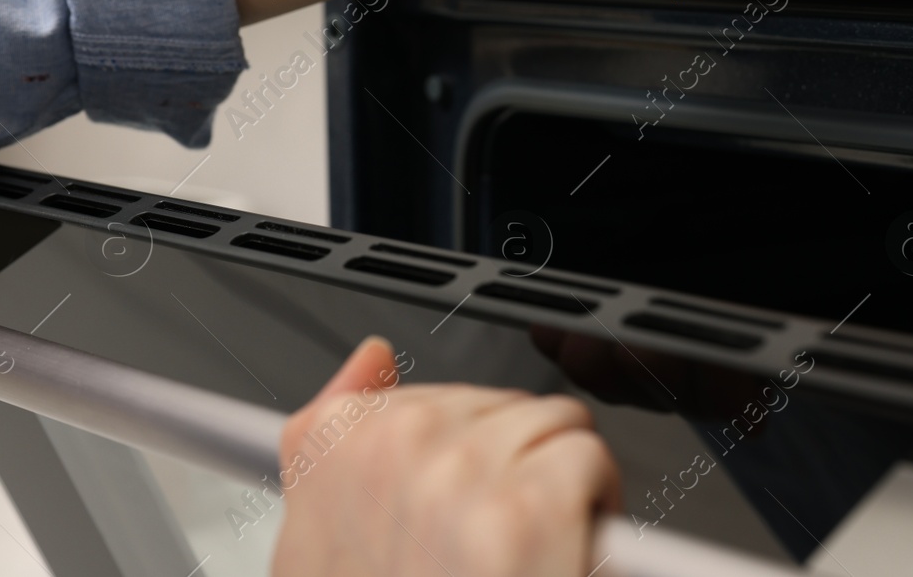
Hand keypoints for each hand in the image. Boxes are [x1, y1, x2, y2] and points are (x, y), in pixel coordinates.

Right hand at [272, 338, 620, 576]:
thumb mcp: (316, 546)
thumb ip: (333, 439)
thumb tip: (370, 359)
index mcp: (338, 447)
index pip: (426, 391)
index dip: (458, 452)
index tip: (456, 501)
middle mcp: (399, 446)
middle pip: (502, 405)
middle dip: (514, 464)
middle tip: (492, 545)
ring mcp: (464, 473)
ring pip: (554, 424)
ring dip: (556, 481)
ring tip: (523, 552)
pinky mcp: (531, 505)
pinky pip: (588, 457)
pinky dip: (596, 505)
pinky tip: (559, 553)